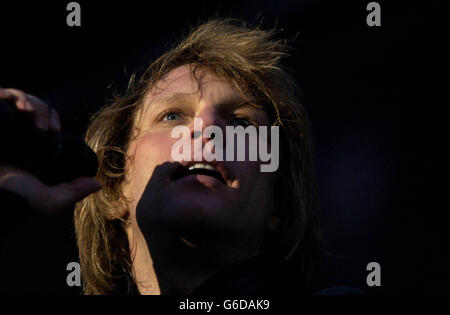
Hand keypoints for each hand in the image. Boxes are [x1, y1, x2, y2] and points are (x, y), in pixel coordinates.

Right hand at [0, 88, 100, 214]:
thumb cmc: (13, 199)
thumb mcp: (47, 201)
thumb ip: (72, 192)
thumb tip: (97, 184)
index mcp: (26, 148)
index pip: (42, 122)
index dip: (52, 121)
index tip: (54, 131)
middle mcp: (12, 133)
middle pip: (33, 108)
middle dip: (46, 112)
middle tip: (48, 128)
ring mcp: (1, 125)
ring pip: (20, 99)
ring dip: (35, 105)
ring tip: (34, 119)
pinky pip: (1, 94)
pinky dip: (13, 96)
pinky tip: (23, 110)